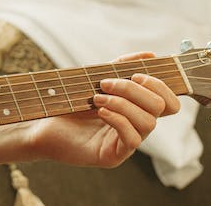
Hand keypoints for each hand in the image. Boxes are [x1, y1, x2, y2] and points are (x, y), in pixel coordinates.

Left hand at [25, 51, 181, 168]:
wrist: (41, 123)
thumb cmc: (68, 102)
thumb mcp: (96, 79)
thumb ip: (121, 67)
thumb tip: (150, 55)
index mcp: (137, 109)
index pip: (170, 102)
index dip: (160, 86)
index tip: (136, 74)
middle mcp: (137, 127)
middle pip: (162, 108)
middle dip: (135, 90)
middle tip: (106, 83)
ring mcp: (126, 143)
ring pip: (148, 122)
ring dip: (122, 104)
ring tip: (97, 98)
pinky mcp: (114, 156)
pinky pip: (133, 139)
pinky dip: (118, 119)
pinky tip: (99, 111)